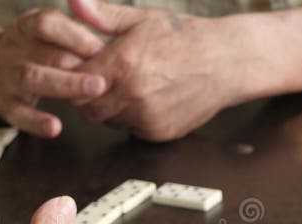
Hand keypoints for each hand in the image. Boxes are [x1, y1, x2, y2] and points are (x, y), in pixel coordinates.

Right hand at [0, 8, 109, 136]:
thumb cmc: (34, 51)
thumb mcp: (48, 34)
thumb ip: (73, 34)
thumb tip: (105, 41)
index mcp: (25, 27)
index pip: (47, 24)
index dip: (75, 35)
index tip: (100, 48)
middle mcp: (12, 50)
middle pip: (45, 54)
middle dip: (78, 64)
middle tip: (105, 75)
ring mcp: (6, 78)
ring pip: (32, 79)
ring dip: (66, 85)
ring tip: (96, 89)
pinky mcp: (4, 105)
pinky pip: (18, 114)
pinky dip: (36, 122)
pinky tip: (55, 127)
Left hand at [69, 0, 247, 140]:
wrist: (228, 61)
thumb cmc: (185, 37)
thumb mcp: (142, 19)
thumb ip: (103, 15)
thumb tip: (73, 0)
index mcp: (123, 63)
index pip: (75, 82)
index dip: (74, 76)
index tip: (82, 67)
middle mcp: (132, 94)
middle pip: (86, 108)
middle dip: (87, 96)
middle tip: (102, 80)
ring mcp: (147, 117)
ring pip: (108, 121)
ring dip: (110, 108)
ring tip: (128, 86)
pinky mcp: (159, 132)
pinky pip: (131, 130)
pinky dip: (132, 118)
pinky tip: (147, 98)